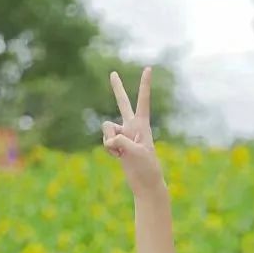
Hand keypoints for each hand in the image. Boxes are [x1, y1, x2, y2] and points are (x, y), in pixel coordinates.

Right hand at [102, 67, 164, 196]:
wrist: (145, 184)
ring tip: (120, 152)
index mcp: (142, 125)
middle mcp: (132, 126)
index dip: (145, 85)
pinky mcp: (117, 144)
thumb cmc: (146, 168)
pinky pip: (105, 140)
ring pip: (106, 128)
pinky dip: (108, 149)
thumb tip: (109, 139)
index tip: (148, 68)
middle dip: (117, 89)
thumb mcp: (135, 152)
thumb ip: (121, 140)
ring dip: (109, 140)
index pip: (143, 101)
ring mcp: (124, 135)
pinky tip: (118, 156)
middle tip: (113, 73)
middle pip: (122, 103)